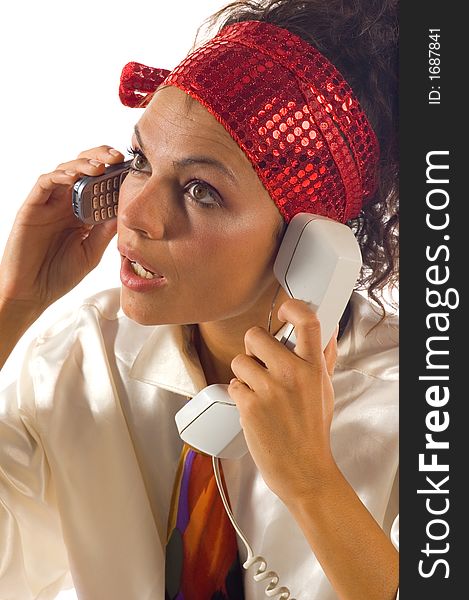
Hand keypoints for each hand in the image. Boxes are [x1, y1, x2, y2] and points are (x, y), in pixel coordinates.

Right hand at [0, 145, 124, 317]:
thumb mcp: (91, 252)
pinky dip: (59, 176)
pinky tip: (73, 177)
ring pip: (65, 170)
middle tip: (117, 157)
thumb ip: (105, 231)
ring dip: (83, 164)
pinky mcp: (32, 207)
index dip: (114, 173)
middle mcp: (66, 204)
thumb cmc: (59, 275)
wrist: (32, 293)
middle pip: (83, 170)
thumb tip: (124, 211)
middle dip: (101, 158)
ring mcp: (49, 204)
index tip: (132, 169)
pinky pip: (44, 183)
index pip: (99, 184)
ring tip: (100, 166)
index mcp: (82, 213)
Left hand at [228, 298, 338, 502]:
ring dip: (244, 374)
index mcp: (313, 368)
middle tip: (260, 363)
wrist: (303, 469)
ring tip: (258, 390)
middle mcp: (292, 374)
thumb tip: (327, 331)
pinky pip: (233, 384)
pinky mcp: (249, 405)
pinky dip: (239, 394)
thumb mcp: (325, 390)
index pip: (307, 321)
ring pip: (239, 360)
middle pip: (255, 335)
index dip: (292, 308)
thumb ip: (323, 358)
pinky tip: (253, 406)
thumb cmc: (313, 430)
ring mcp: (269, 389)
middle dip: (253, 348)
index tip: (284, 313)